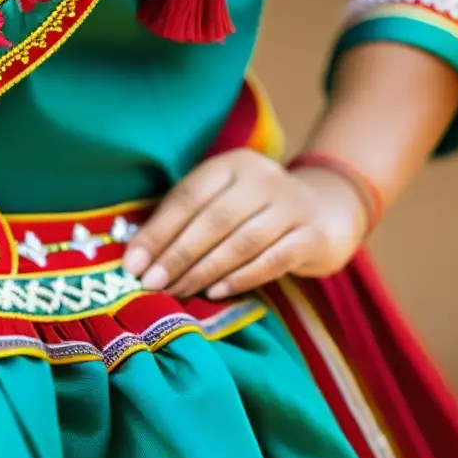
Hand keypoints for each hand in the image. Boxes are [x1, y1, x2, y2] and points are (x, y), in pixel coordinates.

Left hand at [123, 149, 368, 298]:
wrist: (325, 212)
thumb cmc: (254, 213)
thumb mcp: (220, 203)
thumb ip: (182, 222)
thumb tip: (134, 254)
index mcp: (232, 165)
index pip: (188, 197)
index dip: (158, 232)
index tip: (132, 264)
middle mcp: (264, 178)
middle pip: (212, 220)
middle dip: (177, 255)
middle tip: (151, 284)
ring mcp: (292, 205)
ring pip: (241, 242)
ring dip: (203, 271)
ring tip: (177, 292)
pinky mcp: (312, 235)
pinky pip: (272, 260)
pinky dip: (241, 277)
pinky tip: (215, 292)